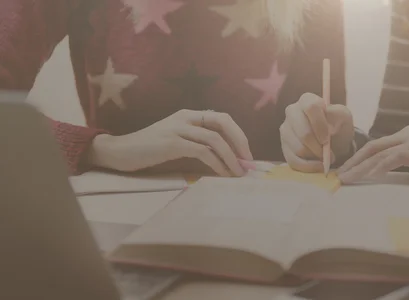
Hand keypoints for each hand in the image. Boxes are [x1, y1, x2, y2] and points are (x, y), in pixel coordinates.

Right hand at [87, 109, 252, 175]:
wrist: (119, 152)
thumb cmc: (148, 150)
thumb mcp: (176, 139)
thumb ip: (196, 141)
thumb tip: (226, 156)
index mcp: (188, 115)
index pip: (222, 118)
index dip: (238, 134)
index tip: (247, 154)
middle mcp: (185, 117)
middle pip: (223, 122)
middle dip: (241, 142)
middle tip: (249, 162)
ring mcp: (178, 128)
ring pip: (215, 139)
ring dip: (232, 158)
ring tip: (239, 174)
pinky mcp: (172, 143)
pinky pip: (202, 151)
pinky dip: (217, 163)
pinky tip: (223, 174)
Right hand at [280, 93, 353, 171]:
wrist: (334, 140)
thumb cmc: (338, 126)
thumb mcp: (344, 117)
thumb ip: (338, 117)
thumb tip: (329, 127)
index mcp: (307, 100)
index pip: (311, 108)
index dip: (320, 125)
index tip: (327, 139)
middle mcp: (292, 112)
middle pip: (303, 132)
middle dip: (318, 146)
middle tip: (329, 154)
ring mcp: (285, 130)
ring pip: (298, 148)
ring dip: (315, 157)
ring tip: (325, 158)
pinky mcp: (284, 147)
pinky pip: (293, 161)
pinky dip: (309, 167)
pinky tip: (318, 166)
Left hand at [337, 126, 408, 182]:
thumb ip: (404, 159)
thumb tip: (384, 170)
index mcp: (404, 134)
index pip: (376, 145)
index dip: (360, 157)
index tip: (348, 169)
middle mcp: (404, 135)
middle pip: (372, 147)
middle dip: (354, 161)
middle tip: (340, 174)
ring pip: (378, 154)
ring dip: (361, 167)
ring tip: (348, 178)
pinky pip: (392, 159)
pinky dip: (379, 168)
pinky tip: (369, 176)